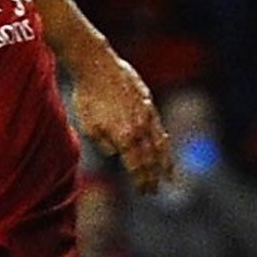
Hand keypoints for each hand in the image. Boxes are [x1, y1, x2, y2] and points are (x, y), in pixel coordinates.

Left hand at [73, 52, 172, 193]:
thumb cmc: (88, 96)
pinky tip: (164, 146)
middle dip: (153, 176)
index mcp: (125, 137)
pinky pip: (159, 126)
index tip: (145, 191)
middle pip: (151, 158)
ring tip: (169, 174)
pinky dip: (163, 140)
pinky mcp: (148, 102)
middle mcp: (140, 128)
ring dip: (165, 162)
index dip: (142, 180)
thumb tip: (116, 153)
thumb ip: (103, 143)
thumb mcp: (88, 125)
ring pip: (160, 143)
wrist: (97, 65)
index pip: (138, 166)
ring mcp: (146, 114)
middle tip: (154, 190)